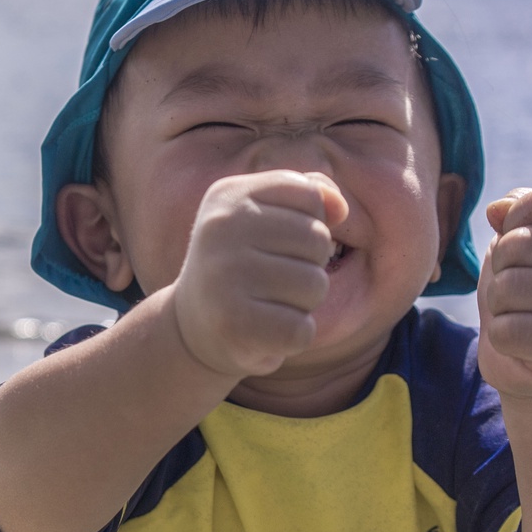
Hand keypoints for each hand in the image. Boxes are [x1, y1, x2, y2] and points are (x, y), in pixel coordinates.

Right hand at [171, 170, 348, 378]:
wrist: (191, 325)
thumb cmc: (244, 266)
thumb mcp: (267, 218)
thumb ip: (308, 198)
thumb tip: (340, 207)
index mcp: (228, 195)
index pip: (309, 195)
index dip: (310, 223)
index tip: (279, 241)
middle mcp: (220, 229)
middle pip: (317, 239)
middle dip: (309, 265)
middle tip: (272, 280)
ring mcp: (223, 275)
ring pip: (315, 285)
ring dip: (302, 302)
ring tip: (267, 303)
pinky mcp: (232, 322)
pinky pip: (302, 328)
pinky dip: (294, 336)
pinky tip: (264, 332)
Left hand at [477, 188, 531, 398]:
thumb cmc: (527, 298)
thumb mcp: (518, 249)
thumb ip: (514, 217)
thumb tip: (498, 208)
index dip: (512, 224)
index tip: (521, 253)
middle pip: (514, 244)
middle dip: (500, 270)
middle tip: (518, 293)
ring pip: (506, 287)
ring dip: (499, 306)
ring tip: (522, 315)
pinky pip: (506, 329)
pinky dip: (501, 337)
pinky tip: (523, 342)